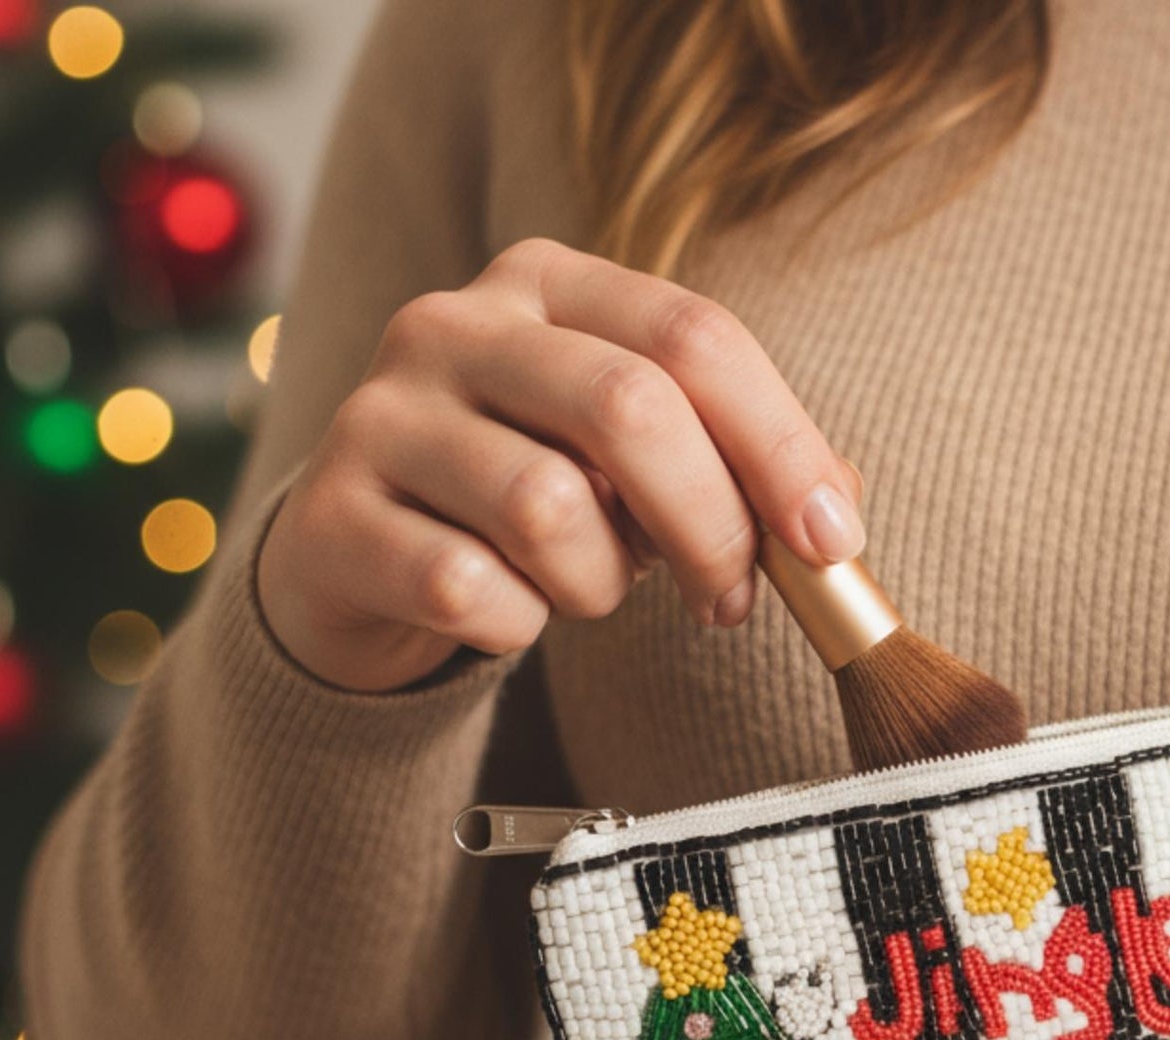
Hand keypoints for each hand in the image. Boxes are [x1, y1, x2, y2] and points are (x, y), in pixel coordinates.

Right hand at [257, 237, 865, 691]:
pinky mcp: (334, 517)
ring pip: (548, 509)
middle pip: (629, 407)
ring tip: (590, 589)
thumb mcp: (634, 459)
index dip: (781, 445)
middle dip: (711, 525)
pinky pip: (470, 590)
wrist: (359, 556)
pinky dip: (518, 625)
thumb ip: (736, 465)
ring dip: (601, 584)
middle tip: (731, 598)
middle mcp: (454, 324)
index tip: (830, 541)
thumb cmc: (527, 498)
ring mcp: (381, 415)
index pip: (694, 336)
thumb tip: (835, 516)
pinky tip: (509, 614)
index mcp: (548, 282)